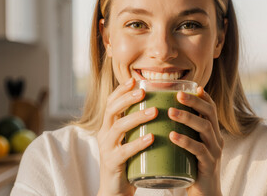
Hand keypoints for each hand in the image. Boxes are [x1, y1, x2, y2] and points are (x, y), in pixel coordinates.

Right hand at [96, 78, 156, 195]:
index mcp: (109, 127)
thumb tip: (161, 108)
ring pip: (118, 127)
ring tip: (154, 111)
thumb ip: (139, 126)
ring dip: (136, 117)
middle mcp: (104, 135)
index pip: (111, 103)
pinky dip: (138, 143)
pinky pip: (124, 151)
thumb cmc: (128, 162)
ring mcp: (106, 149)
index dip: (121, 90)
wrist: (116, 191)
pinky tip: (151, 137)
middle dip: (127, 98)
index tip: (134, 80)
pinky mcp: (112, 164)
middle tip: (143, 92)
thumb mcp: (130, 140)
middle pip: (111, 110)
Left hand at [168, 87, 222, 195]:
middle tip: (177, 94)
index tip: (192, 86)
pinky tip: (172, 135)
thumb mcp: (191, 145)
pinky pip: (199, 150)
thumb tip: (162, 113)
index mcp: (212, 132)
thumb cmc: (192, 166)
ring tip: (170, 111)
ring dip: (187, 117)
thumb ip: (184, 131)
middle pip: (209, 113)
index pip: (211, 109)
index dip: (203, 96)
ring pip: (204, 128)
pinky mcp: (208, 165)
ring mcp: (214, 152)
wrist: (204, 194)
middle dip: (194, 102)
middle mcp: (216, 139)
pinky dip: (185, 141)